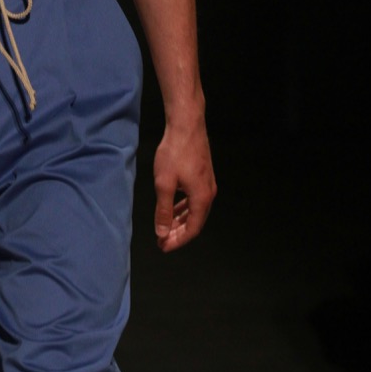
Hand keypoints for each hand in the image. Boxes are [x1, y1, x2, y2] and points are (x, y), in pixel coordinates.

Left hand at [152, 120, 216, 252]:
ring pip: (195, 209)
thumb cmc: (174, 152)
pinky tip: (174, 206)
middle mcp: (208, 193)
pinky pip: (194, 198)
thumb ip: (163, 210)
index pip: (192, 230)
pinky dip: (184, 207)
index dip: (177, 241)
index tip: (162, 247)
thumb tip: (163, 233)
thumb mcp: (164, 183)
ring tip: (166, 227)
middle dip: (178, 233)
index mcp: (201, 198)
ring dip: (180, 220)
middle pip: (195, 221)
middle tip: (162, 240)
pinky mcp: (203, 174)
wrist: (186, 124)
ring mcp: (207, 183)